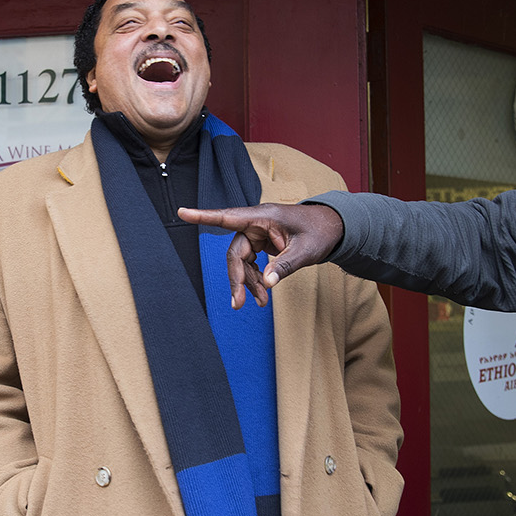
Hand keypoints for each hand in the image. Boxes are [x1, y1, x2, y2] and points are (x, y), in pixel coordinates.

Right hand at [178, 203, 344, 307]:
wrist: (333, 228)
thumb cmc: (320, 231)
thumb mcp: (307, 250)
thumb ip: (285, 265)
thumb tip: (266, 283)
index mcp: (263, 217)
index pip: (227, 216)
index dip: (203, 216)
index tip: (182, 212)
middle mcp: (256, 224)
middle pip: (236, 252)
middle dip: (237, 278)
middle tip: (238, 303)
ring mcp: (258, 234)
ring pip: (242, 261)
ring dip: (248, 282)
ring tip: (261, 302)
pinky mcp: (263, 244)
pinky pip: (251, 263)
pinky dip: (256, 279)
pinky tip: (263, 293)